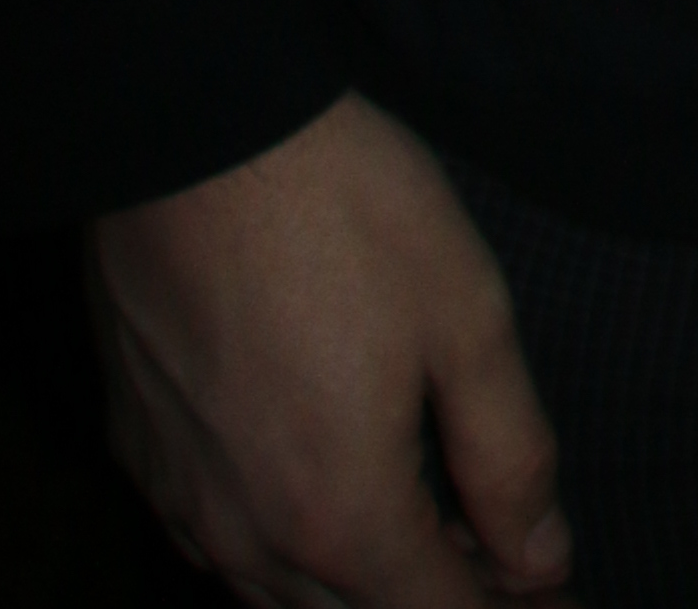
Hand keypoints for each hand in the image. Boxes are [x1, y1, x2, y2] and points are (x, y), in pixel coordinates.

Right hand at [87, 91, 574, 605]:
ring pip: (277, 596)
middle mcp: (250, 538)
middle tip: (504, 567)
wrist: (192, 135)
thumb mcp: (468, 316)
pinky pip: (217, 545)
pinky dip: (282, 548)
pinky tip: (317, 499)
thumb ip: (509, 453)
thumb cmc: (342, 211)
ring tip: (428, 541)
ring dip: (357, 584)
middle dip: (440, 600)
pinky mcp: (140, 454)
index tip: (557, 601)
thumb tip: (542, 556)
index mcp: (342, 514)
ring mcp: (184, 502)